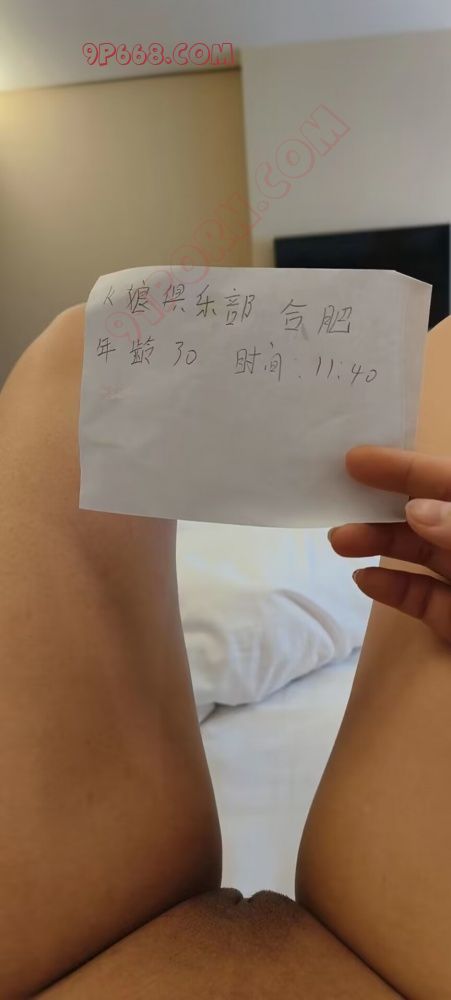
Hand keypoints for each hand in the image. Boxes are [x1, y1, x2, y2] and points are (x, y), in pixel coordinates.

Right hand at [329, 446, 450, 640]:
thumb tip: (414, 510)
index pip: (444, 479)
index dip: (402, 467)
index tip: (354, 459)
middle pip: (425, 513)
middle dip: (380, 506)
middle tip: (336, 500)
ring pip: (419, 553)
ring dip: (378, 544)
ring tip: (338, 542)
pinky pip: (422, 598)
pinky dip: (393, 589)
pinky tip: (364, 580)